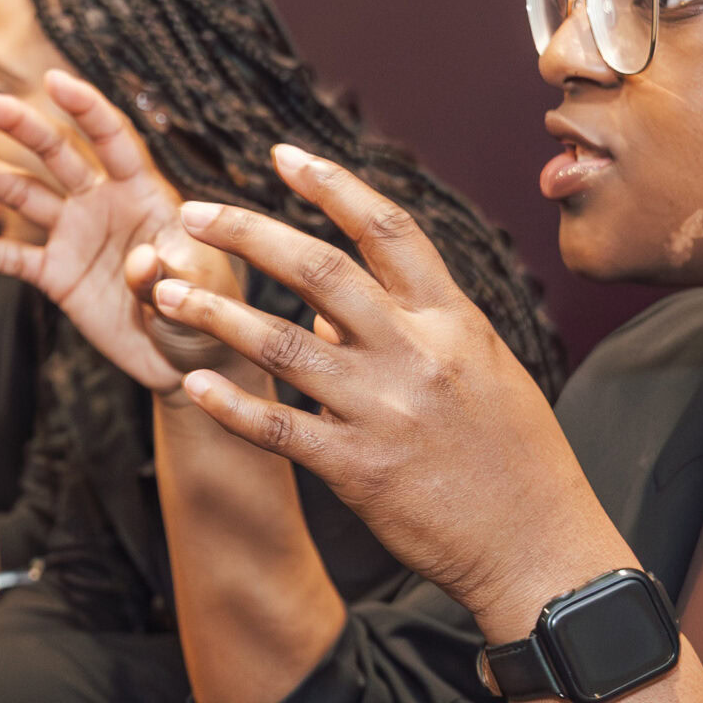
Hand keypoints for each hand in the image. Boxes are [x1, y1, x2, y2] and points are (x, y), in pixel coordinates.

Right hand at [0, 71, 241, 392]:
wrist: (187, 361)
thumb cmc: (209, 313)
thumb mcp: (203, 291)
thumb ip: (171, 273)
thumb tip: (138, 262)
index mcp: (145, 192)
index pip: (113, 139)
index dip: (86, 108)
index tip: (54, 80)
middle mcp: (103, 203)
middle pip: (56, 155)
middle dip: (18, 125)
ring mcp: (76, 236)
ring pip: (24, 196)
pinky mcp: (58, 275)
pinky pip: (14, 259)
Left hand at [156, 145, 632, 643]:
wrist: (539, 546)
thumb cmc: (515, 456)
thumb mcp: (483, 369)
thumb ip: (414, 329)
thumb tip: (331, 311)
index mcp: (453, 319)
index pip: (388, 230)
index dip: (332, 185)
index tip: (283, 155)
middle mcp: (416, 353)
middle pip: (318, 269)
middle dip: (246, 233)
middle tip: (191, 212)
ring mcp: (384, 411)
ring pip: (282, 343)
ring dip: (214, 313)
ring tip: (163, 292)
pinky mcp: (358, 470)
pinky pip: (278, 428)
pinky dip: (231, 404)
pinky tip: (192, 385)